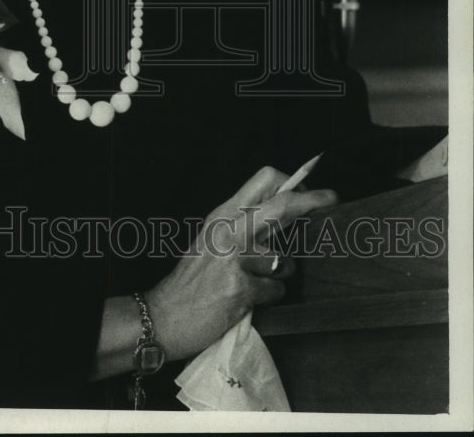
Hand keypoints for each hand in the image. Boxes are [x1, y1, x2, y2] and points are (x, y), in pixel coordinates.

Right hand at [145, 166, 336, 361]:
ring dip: (280, 274)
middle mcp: (229, 230)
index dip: (293, 182)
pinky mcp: (239, 287)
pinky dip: (268, 297)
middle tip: (332, 199)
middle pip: (281, 205)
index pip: (263, 180)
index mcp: (223, 214)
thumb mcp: (212, 239)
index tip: (311, 190)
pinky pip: (275, 290)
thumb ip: (244, 225)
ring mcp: (234, 258)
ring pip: (285, 260)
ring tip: (256, 281)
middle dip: (312, 201)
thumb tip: (285, 215)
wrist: (165, 315)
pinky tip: (249, 298)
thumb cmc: (193, 280)